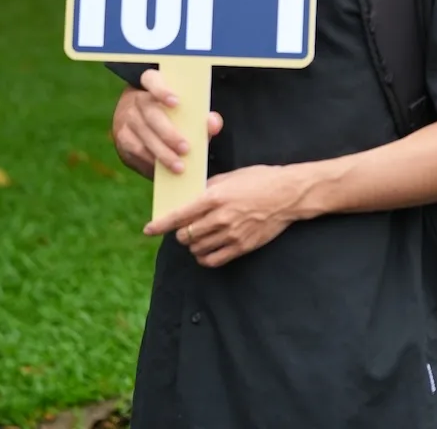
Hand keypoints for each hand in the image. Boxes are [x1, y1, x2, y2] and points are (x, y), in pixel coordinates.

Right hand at [112, 68, 223, 179]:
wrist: (146, 123)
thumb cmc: (173, 114)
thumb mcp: (186, 110)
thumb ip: (202, 116)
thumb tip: (213, 123)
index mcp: (151, 84)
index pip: (151, 79)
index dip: (161, 90)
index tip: (176, 103)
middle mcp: (135, 100)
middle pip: (150, 115)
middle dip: (168, 134)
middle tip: (186, 149)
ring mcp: (125, 120)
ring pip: (142, 138)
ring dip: (161, 154)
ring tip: (179, 167)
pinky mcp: (122, 139)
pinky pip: (135, 152)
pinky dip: (151, 162)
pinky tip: (165, 170)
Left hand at [144, 165, 306, 267]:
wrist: (288, 194)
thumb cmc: (261, 180)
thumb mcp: (232, 177)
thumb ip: (209, 188)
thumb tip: (191, 197)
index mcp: (215, 197)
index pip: (179, 215)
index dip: (160, 225)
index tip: (148, 230)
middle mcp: (220, 217)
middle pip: (185, 235)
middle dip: (180, 234)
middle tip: (185, 229)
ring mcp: (231, 234)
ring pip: (197, 249)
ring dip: (193, 245)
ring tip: (199, 238)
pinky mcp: (241, 246)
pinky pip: (213, 260)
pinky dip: (205, 257)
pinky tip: (207, 250)